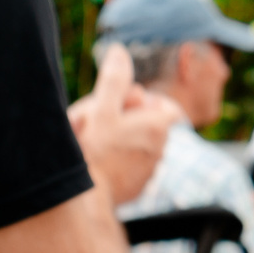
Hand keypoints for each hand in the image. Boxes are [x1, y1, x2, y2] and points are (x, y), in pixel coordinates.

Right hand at [68, 43, 174, 204]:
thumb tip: (119, 52)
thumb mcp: (101, 109)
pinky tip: (95, 162)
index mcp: (158, 126)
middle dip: (126, 118)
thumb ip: (114, 80)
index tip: (122, 104)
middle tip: (97, 120)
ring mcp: (149, 171)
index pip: (167, 107)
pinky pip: (130, 166)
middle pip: (149, 125)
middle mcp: (161, 149)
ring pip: (138, 145)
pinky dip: (116, 160)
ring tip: (92, 143)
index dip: (145, 102)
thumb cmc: (95, 152)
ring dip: (120, 140)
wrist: (86, 200)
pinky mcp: (136, 187)